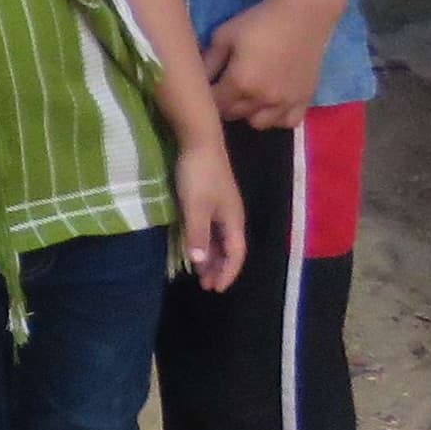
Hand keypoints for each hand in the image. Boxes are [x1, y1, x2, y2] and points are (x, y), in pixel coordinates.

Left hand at [175, 146, 246, 291]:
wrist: (199, 140)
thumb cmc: (198, 175)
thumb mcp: (195, 207)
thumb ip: (197, 234)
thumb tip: (199, 263)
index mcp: (233, 220)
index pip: (236, 254)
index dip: (227, 273)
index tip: (215, 289)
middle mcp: (232, 216)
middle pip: (230, 249)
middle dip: (219, 269)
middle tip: (206, 286)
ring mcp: (222, 206)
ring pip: (220, 239)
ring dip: (211, 257)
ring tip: (200, 273)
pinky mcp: (211, 198)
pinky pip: (212, 229)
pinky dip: (205, 242)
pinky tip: (195, 247)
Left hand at [202, 0, 330, 129]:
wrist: (302, 15)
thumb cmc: (259, 21)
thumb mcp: (224, 36)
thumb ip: (208, 61)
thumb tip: (196, 79)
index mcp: (240, 83)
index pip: (214, 104)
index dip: (206, 97)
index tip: (205, 87)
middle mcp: (262, 99)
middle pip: (234, 115)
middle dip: (224, 105)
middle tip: (223, 89)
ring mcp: (286, 102)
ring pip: (259, 123)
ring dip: (248, 113)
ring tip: (247, 96)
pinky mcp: (305, 99)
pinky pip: (288, 122)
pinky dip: (277, 117)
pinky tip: (272, 103)